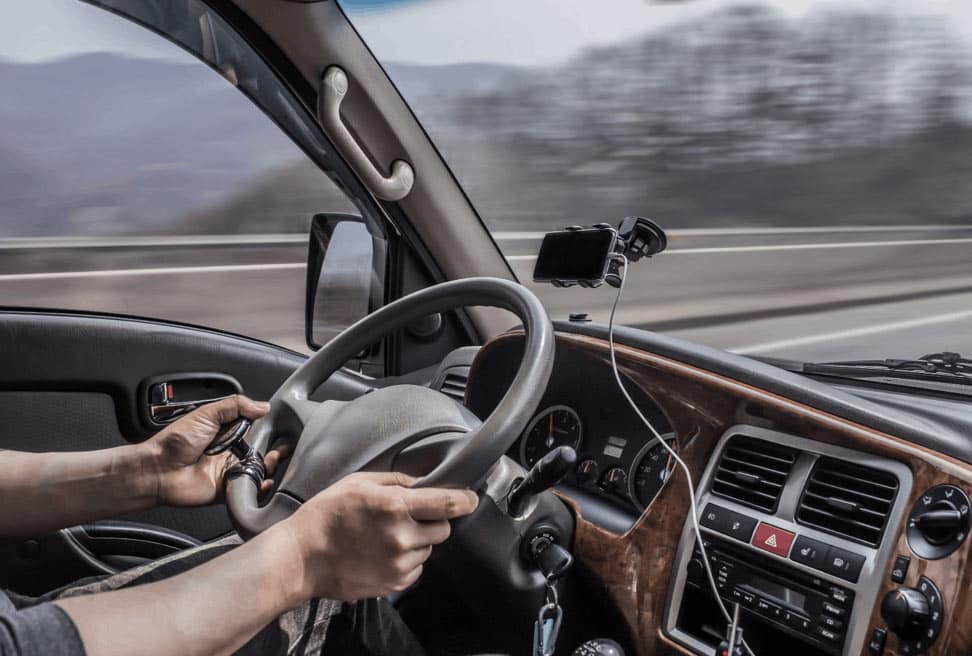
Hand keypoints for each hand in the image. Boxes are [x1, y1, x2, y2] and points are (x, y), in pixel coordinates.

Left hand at [142, 395, 286, 506]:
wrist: (158, 469)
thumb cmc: (174, 441)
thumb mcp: (206, 413)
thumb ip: (236, 405)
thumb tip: (263, 406)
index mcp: (226, 432)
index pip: (256, 429)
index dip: (269, 429)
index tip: (282, 427)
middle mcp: (230, 452)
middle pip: (262, 451)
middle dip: (275, 449)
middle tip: (282, 447)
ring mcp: (229, 471)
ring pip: (259, 470)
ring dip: (269, 466)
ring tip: (271, 460)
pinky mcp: (228, 490)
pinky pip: (249, 490)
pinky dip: (260, 487)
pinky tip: (264, 480)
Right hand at [279, 471, 478, 600]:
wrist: (301, 558)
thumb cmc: (326, 515)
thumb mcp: (358, 482)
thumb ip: (395, 480)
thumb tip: (421, 483)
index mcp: (395, 506)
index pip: (448, 503)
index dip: (465, 500)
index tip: (470, 498)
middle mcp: (402, 537)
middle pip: (443, 529)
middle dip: (433, 520)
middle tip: (409, 516)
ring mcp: (398, 564)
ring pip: (428, 549)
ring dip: (417, 541)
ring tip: (386, 536)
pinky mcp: (393, 584)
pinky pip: (415, 569)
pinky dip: (406, 561)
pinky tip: (382, 553)